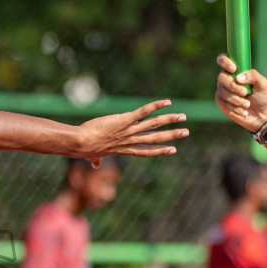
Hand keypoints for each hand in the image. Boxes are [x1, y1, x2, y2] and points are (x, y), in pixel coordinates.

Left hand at [71, 99, 188, 163]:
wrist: (80, 143)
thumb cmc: (84, 148)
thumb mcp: (92, 155)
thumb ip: (96, 160)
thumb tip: (94, 165)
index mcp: (125, 150)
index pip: (147, 151)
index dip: (161, 151)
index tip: (173, 150)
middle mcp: (130, 141)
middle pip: (156, 139)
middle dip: (172, 135)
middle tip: (186, 132)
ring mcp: (129, 130)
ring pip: (154, 125)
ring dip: (170, 120)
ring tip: (183, 117)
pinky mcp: (125, 120)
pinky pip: (143, 112)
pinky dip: (156, 106)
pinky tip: (167, 102)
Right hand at [215, 54, 266, 133]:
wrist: (259, 114)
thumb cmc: (261, 95)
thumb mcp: (262, 84)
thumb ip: (253, 76)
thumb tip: (239, 77)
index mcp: (235, 69)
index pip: (222, 59)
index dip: (225, 61)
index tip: (233, 69)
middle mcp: (225, 78)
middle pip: (221, 78)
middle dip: (233, 86)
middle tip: (245, 92)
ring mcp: (222, 90)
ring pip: (223, 92)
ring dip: (236, 99)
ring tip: (247, 105)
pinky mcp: (221, 102)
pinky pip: (224, 103)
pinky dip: (235, 108)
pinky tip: (243, 111)